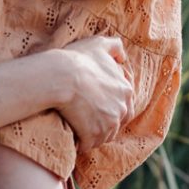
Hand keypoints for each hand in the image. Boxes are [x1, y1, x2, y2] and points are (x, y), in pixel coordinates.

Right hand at [54, 35, 133, 150]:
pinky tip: (74, 138)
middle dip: (104, 122)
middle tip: (88, 118)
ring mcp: (108, 124)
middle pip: (115, 122)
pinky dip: (82, 143)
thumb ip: (115, 47)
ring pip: (104, 135)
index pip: (125, 105)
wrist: (62, 76)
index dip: (110, 106)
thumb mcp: (99, 44)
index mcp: (126, 90)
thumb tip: (123, 56)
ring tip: (80, 128)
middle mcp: (122, 109)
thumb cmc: (79, 59)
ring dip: (94, 134)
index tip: (96, 105)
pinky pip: (89, 144)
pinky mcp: (93, 135)